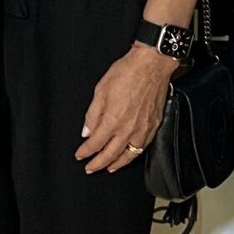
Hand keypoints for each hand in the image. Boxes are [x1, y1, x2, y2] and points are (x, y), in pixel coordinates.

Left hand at [76, 43, 176, 174]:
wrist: (151, 65)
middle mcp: (128, 129)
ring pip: (129, 155)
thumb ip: (92, 115)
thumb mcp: (100, 91)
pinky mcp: (154, 125)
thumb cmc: (127, 73)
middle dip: (98, 164)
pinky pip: (143, 147)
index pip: (95, 144)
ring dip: (117, 163)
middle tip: (90, 168)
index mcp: (113, 120)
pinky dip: (134, 154)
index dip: (85, 152)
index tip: (80, 155)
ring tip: (109, 167)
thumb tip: (86, 132)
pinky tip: (129, 154)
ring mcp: (143, 129)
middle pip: (110, 155)